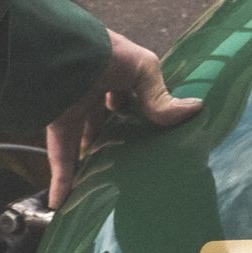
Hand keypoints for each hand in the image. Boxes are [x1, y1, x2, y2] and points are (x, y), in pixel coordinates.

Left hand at [44, 31, 201, 207]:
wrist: (60, 49)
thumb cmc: (104, 51)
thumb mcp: (143, 69)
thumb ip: (160, 96)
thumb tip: (194, 110)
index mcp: (119, 75)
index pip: (133, 97)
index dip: (145, 113)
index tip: (158, 134)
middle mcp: (96, 91)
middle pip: (108, 122)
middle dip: (117, 140)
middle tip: (135, 162)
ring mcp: (75, 108)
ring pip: (84, 142)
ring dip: (92, 162)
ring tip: (106, 186)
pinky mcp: (57, 123)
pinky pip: (60, 157)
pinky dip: (61, 181)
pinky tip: (63, 203)